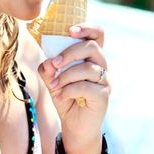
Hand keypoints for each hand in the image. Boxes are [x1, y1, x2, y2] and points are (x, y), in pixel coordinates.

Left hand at [38, 24, 109, 153]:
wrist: (74, 126)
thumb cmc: (65, 96)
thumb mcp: (52, 80)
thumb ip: (48, 69)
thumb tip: (48, 61)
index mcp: (90, 56)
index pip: (97, 34)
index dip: (87, 27)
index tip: (70, 30)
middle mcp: (101, 65)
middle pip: (91, 47)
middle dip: (69, 53)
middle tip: (54, 64)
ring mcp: (105, 80)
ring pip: (87, 68)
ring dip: (66, 75)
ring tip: (53, 85)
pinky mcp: (104, 95)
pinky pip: (86, 86)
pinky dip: (69, 90)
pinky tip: (60, 96)